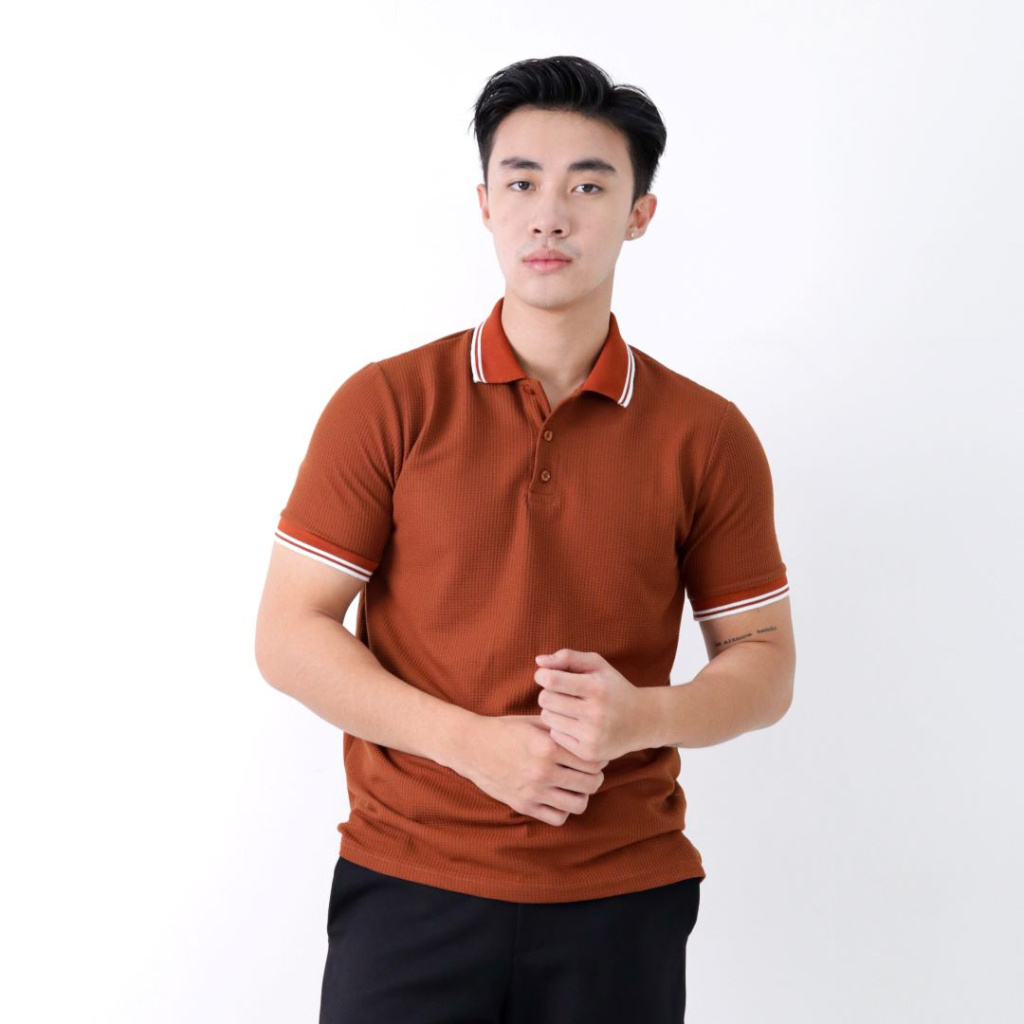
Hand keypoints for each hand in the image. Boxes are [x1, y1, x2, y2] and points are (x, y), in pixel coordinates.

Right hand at [462, 714, 608, 826]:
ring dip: (582, 795)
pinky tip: (559, 797)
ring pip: (579, 804)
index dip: (599, 758)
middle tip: (590, 772)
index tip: (595, 756)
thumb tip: (588, 733)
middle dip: (595, 776)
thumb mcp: (534, 722)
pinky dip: (564, 810)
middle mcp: (543, 771)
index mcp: (548, 747)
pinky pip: (558, 818)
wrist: (471, 746)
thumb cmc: (505, 730)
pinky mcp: (524, 805)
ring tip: (576, 786)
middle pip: (591, 782)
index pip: (592, 759)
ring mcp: (534, 791)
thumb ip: (561, 728)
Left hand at [534, 649, 648, 761]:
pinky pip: (555, 736)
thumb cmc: (612, 687)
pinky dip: (560, 728)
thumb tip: (538, 662)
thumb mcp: (597, 665)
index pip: (551, 680)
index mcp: (597, 688)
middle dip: (548, 693)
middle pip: (545, 699)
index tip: (548, 676)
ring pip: (547, 718)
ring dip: (553, 711)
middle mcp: (595, 713)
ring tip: (569, 708)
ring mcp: (592, 736)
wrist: (642, 721)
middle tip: (561, 694)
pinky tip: (574, 725)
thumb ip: (567, 658)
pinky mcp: (589, 753)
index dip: (543, 675)